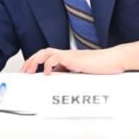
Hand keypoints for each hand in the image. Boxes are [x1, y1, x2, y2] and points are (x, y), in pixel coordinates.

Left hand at [21, 41, 138, 74]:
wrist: (114, 60)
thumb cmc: (103, 68)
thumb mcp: (83, 75)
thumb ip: (72, 77)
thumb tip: (61, 85)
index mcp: (68, 59)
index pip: (47, 58)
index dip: (36, 64)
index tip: (29, 73)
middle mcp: (66, 56)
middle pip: (43, 53)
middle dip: (30, 62)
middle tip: (24, 72)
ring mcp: (69, 56)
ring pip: (46, 53)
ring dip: (35, 61)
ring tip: (29, 70)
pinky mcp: (73, 58)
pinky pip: (56, 57)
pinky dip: (49, 64)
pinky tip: (47, 72)